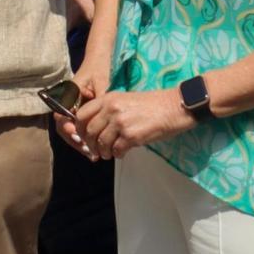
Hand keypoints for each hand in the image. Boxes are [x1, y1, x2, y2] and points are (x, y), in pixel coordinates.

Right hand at [53, 66, 107, 159]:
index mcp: (67, 96)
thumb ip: (99, 101)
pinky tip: (96, 146)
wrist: (99, 59)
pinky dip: (85, 138)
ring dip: (80, 142)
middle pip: (64, 128)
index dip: (68, 130)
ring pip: (70, 130)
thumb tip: (101, 121)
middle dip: (75, 142)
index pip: (61, 117)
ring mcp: (72, 108)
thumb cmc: (99, 69)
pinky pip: (78, 127)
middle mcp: (66, 103)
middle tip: (89, 152)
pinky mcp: (79, 111)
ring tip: (93, 154)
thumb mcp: (102, 84)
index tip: (80, 139)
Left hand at [78, 88, 194, 159]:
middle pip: (88, 131)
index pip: (82, 114)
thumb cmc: (153, 104)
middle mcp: (111, 109)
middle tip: (95, 150)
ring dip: (103, 152)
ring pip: (101, 143)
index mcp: (108, 98)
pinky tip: (122, 153)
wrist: (174, 106)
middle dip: (90, 144)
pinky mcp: (131, 136)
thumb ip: (109, 110)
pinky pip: (116, 150)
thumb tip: (97, 127)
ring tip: (109, 154)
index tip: (83, 136)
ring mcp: (120, 123)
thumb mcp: (125, 99)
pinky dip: (117, 154)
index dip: (79, 128)